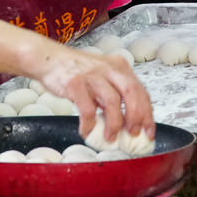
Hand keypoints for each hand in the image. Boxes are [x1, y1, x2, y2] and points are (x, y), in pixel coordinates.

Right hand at [31, 44, 154, 142]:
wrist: (48, 59)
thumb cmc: (75, 71)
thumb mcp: (101, 76)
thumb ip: (113, 94)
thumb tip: (126, 123)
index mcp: (119, 67)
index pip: (141, 91)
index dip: (147, 114)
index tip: (148, 131)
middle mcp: (109, 68)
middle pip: (132, 93)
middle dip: (136, 117)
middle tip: (132, 134)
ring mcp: (92, 75)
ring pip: (112, 101)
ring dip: (114, 124)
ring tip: (110, 137)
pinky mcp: (75, 83)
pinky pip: (87, 109)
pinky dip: (89, 124)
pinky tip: (86, 130)